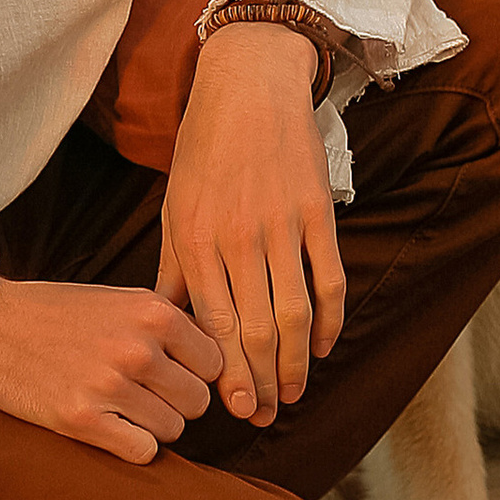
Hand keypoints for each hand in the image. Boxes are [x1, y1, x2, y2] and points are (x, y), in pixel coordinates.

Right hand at [0, 255, 218, 464]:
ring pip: (173, 429)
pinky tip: (109, 427)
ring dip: (152, 425)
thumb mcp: (121, 299)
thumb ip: (169, 325)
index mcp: (154, 312)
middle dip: (176, 402)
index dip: (195, 372)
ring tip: (120, 407)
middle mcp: (138, 347)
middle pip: (198, 401)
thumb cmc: (58, 313)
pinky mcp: (82, 418)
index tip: (171, 374)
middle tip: (142, 394)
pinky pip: (143, 451)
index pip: (215, 362)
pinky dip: (131, 445)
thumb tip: (220, 358)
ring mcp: (110, 384)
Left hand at [157, 18, 347, 425]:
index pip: (214, 327)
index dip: (227, 374)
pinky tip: (324, 346)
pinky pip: (329, 279)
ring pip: (294, 314)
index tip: (234, 410)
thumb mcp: (175, 205)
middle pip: (256, 331)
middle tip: (266, 415)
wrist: (250, 84)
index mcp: (195, 240)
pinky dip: (330, 320)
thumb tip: (170, 326)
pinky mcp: (316, 212)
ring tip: (295, 393)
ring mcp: (280, 225)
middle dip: (262, 381)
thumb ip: (173, 268)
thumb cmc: (205, 147)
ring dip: (297, 363)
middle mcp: (237, 238)